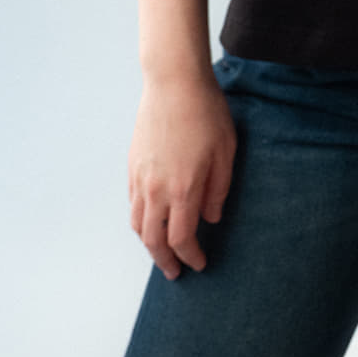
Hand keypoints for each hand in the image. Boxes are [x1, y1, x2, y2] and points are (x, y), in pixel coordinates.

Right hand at [128, 68, 235, 278]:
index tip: (200, 265)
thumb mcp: (226, 151)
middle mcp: (155, 189)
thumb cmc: (206, 114)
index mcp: (183, 189)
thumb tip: (211, 219)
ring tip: (161, 252)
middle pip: (153, 240)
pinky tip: (150, 221)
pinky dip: (139, 221)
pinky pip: (131, 204)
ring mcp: (139, 178)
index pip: (182, 238)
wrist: (174, 84)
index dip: (191, 257)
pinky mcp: (132, 166)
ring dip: (148, 244)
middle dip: (164, 260)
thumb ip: (219, 190)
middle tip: (175, 272)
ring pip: (137, 225)